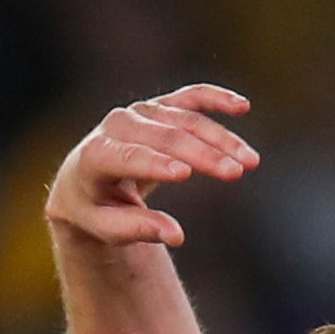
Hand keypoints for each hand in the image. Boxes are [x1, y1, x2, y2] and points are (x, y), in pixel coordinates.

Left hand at [45, 84, 256, 248]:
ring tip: (250, 162)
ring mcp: (140, 111)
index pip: (129, 156)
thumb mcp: (106, 226)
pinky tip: (242, 106)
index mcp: (95, 155)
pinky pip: (191, 97)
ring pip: (187, 120)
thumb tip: (176, 236)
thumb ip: (136, 229)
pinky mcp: (160, 105)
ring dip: (221, 139)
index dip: (156, 164)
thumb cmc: (96, 208)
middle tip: (236, 172)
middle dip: (204, 154)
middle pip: (167, 137)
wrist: (84, 178)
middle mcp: (117, 125)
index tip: (185, 174)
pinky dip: (216, 99)